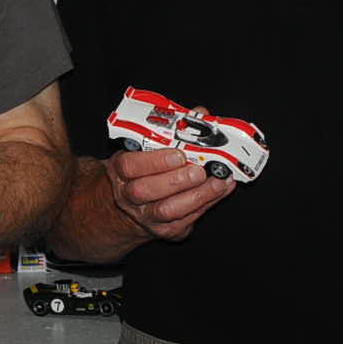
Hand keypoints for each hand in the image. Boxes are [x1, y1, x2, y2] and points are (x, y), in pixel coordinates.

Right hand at [104, 143, 232, 244]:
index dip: (154, 161)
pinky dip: (208, 204)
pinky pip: (187, 220)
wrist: (133, 206)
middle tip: (199, 170)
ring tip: (217, 182)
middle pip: (146, 191)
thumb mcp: (146, 148)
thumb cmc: (144, 170)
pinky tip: (221, 190)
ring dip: (197, 196)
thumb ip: (171, 132)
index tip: (178, 154)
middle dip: (176, 180)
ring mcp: (146, 216)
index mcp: (121, 171)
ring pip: (167, 210)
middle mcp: (129, 196)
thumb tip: (200, 113)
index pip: (129, 166)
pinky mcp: (166, 230)